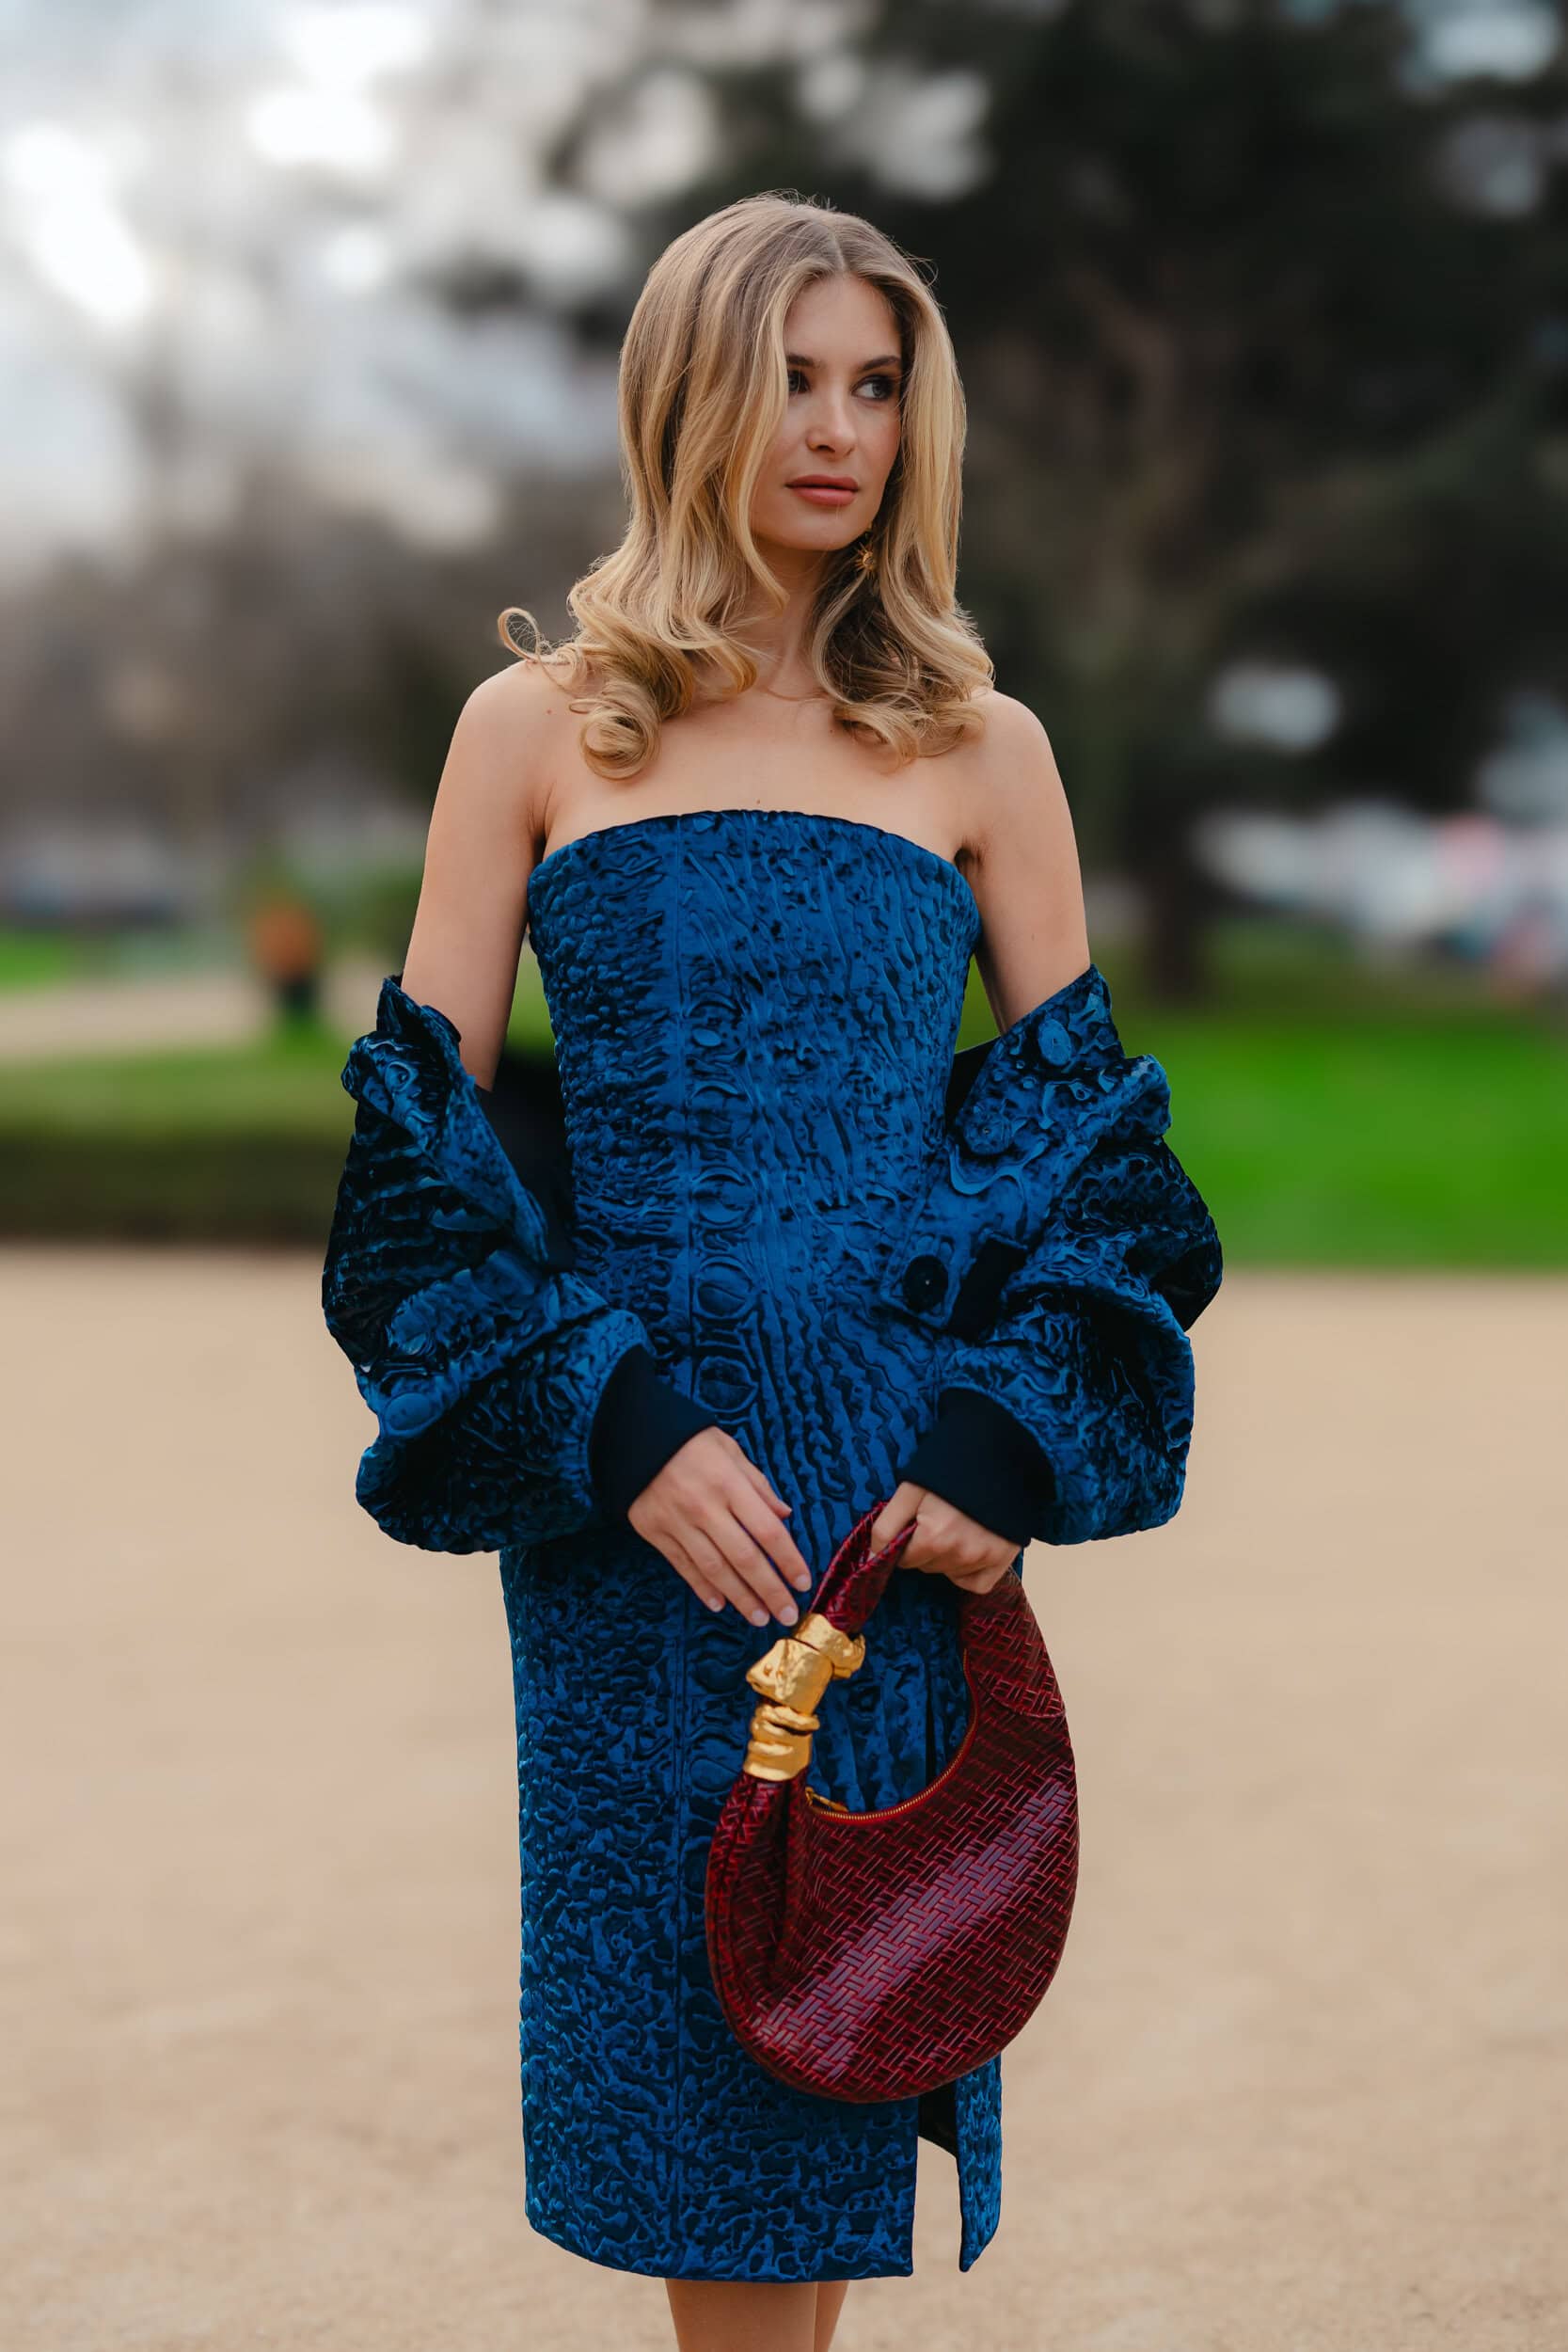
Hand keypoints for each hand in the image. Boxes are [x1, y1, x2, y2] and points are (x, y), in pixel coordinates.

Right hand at [629, 1426, 815, 1626]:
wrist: (634, 1436)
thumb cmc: (691, 1441)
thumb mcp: (730, 1450)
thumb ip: (758, 1486)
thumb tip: (784, 1516)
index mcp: (729, 1484)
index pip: (767, 1531)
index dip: (789, 1560)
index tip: (803, 1583)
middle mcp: (705, 1507)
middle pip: (744, 1557)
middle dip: (769, 1590)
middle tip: (787, 1614)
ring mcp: (677, 1522)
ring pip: (714, 1569)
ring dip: (740, 1598)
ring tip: (759, 1617)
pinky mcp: (654, 1532)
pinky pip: (683, 1566)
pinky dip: (703, 1588)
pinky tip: (720, 1604)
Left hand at [869, 1481, 1018, 1594]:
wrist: (997, 1455)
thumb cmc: (949, 1470)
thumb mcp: (910, 1490)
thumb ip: (886, 1527)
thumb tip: (870, 1558)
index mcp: (933, 1537)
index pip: (904, 1560)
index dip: (906, 1541)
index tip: (916, 1521)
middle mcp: (959, 1554)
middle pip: (926, 1567)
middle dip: (926, 1548)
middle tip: (938, 1519)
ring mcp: (984, 1559)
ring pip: (948, 1573)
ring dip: (946, 1557)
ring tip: (956, 1525)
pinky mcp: (1003, 1560)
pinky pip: (975, 1584)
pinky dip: (966, 1573)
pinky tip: (968, 1548)